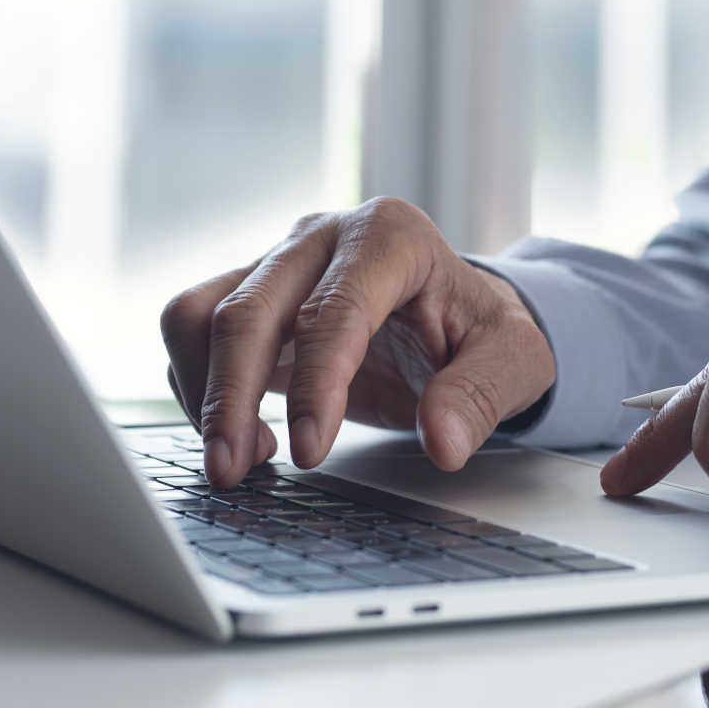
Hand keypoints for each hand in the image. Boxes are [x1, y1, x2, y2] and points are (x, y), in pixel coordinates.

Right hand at [160, 197, 555, 486]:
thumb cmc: (483, 331)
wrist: (460, 315)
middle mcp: (322, 237)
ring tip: (240, 459)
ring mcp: (278, 262)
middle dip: (230, 397)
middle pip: (246, 309)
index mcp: (390, 237)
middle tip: (233, 470)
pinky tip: (252, 436)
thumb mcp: (516, 360)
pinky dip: (200, 388)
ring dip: (202, 390)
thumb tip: (442, 442)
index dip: (315, 386)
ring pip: (198, 313)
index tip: (309, 453)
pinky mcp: (250, 295)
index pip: (332, 312)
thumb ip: (481, 395)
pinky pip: (192, 333)